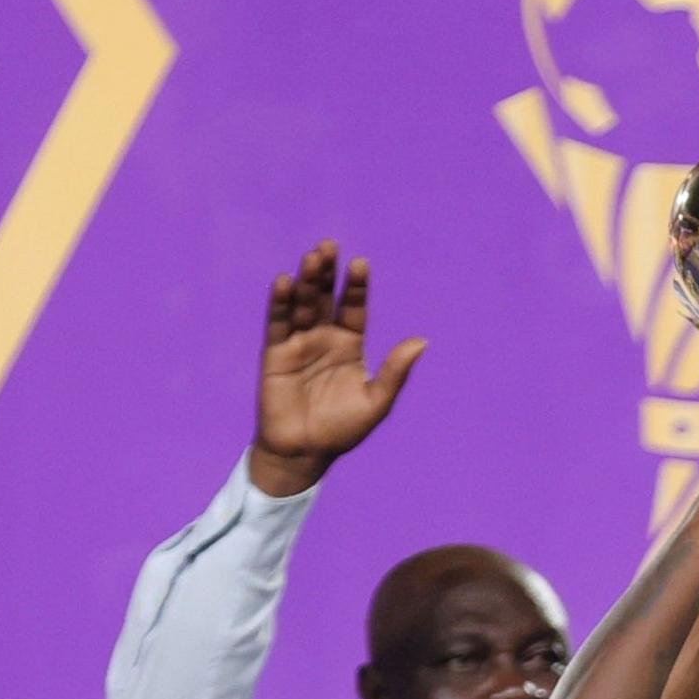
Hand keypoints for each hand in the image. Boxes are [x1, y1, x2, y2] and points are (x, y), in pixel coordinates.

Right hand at [247, 241, 427, 497]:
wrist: (305, 453)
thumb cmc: (343, 430)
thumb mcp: (376, 401)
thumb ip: (395, 372)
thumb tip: (422, 342)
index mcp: (351, 345)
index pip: (354, 308)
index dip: (356, 287)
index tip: (360, 263)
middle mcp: (324, 338)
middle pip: (325, 298)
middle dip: (327, 273)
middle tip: (329, 246)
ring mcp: (299, 344)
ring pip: (302, 305)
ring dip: (305, 281)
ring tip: (311, 258)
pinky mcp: (275, 354)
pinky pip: (277, 324)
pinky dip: (280, 303)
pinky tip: (283, 282)